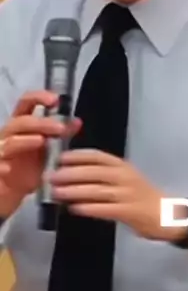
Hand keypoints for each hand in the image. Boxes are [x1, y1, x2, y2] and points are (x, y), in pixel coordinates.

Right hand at [0, 91, 81, 218]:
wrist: (9, 194)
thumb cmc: (26, 169)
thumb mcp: (46, 150)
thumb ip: (60, 135)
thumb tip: (77, 121)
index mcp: (21, 126)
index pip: (26, 103)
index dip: (39, 97)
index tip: (55, 100)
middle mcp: (9, 135)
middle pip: (21, 122)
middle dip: (41, 123)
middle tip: (61, 129)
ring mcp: (0, 151)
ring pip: (10, 142)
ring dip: (26, 141)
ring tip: (42, 141)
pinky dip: (3, 165)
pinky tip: (10, 168)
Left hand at [47, 148, 187, 241]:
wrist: (169, 214)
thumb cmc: (143, 196)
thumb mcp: (126, 179)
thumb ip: (105, 175)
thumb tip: (75, 174)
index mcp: (123, 166)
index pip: (98, 156)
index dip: (77, 155)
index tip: (60, 158)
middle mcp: (125, 177)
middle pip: (94, 172)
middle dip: (71, 173)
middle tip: (51, 176)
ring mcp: (128, 194)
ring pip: (97, 190)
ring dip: (75, 191)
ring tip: (57, 193)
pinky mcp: (130, 212)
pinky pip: (105, 209)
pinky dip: (89, 208)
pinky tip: (74, 209)